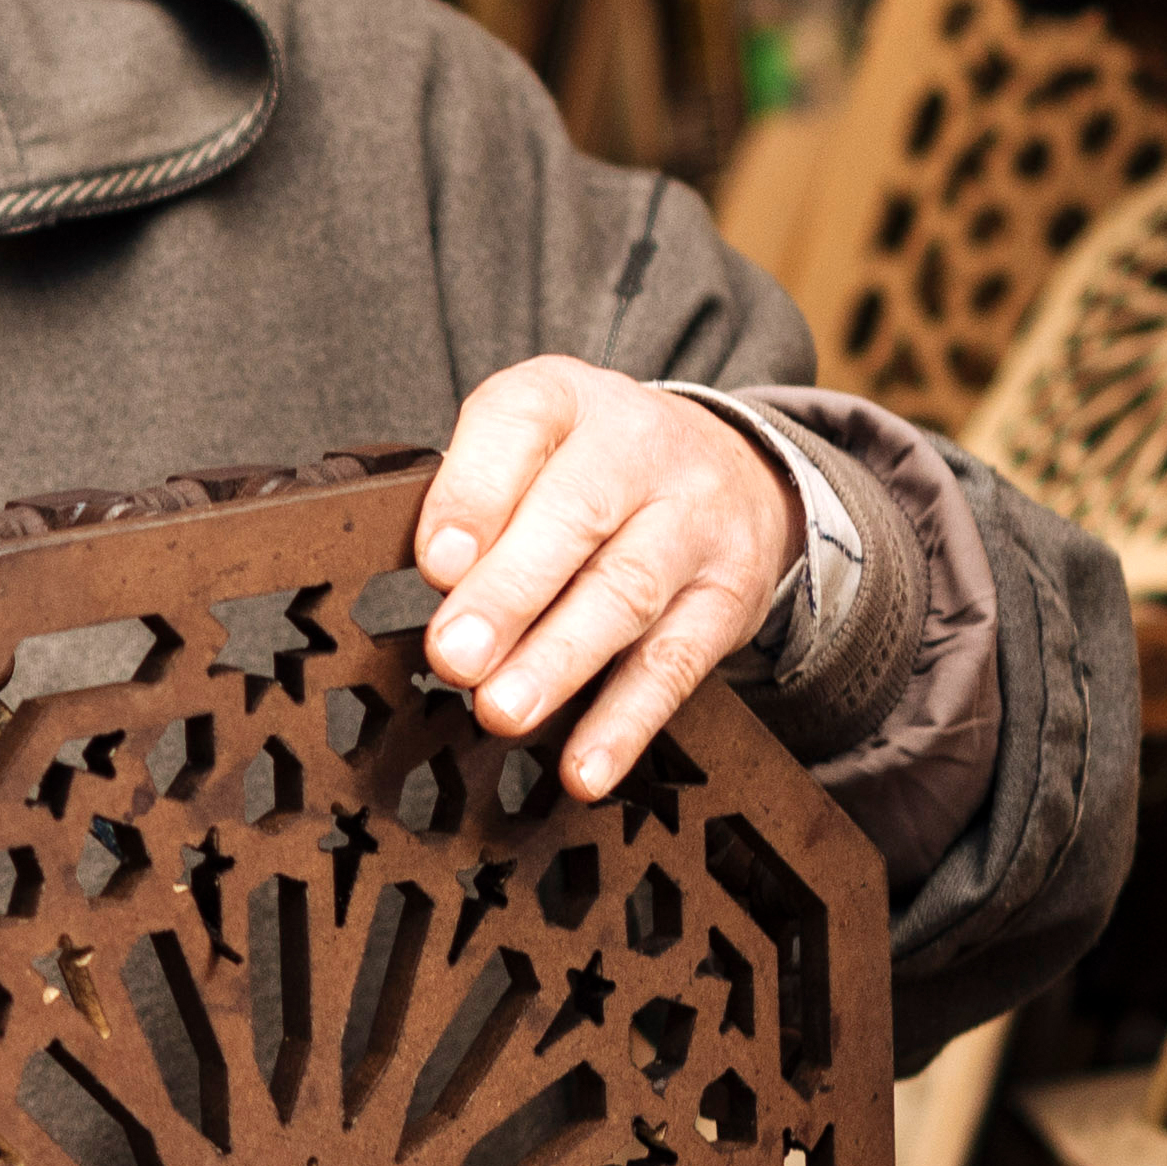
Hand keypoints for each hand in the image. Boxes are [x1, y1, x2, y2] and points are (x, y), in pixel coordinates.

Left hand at [411, 362, 806, 797]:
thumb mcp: (528, 442)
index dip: (475, 495)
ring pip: (626, 594)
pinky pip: (676, 664)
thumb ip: (473, 496)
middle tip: (455, 655)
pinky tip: (585, 767)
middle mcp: (639, 448)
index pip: (518, 423)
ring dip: (560, 661)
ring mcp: (693, 523)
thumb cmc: (587, 465)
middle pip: (576, 516)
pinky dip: (626, 722)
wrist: (731, 468)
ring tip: (502, 711)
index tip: (435, 564)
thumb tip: (437, 579)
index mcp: (566, 398)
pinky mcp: (727, 598)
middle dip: (510, 592)